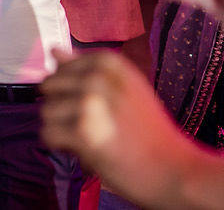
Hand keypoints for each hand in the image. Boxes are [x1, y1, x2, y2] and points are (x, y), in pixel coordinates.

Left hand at [41, 50, 196, 208]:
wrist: (177, 172)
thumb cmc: (150, 132)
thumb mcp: (124, 88)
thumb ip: (85, 68)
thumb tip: (52, 50)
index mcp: (108, 62)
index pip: (59, 68)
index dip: (72, 92)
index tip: (100, 107)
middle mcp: (97, 77)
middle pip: (49, 87)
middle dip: (63, 109)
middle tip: (95, 126)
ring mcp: (89, 103)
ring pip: (46, 113)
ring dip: (63, 130)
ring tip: (94, 139)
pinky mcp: (82, 131)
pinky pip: (47, 135)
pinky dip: (62, 147)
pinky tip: (86, 151)